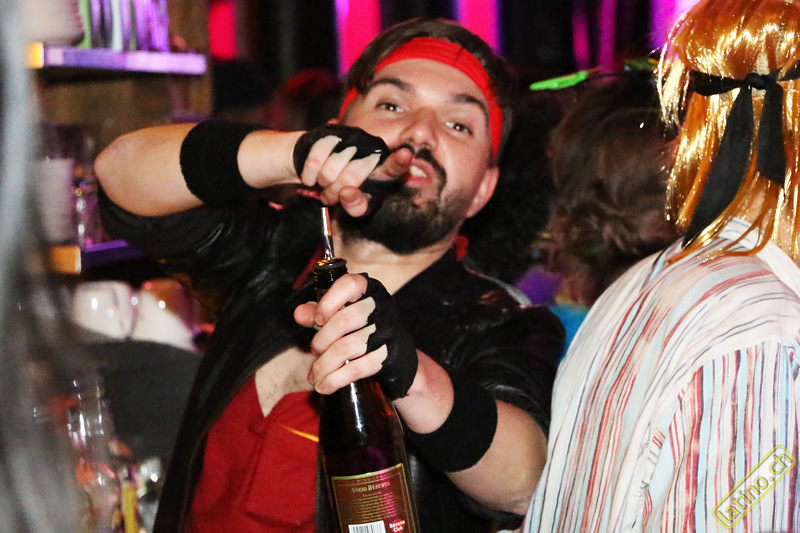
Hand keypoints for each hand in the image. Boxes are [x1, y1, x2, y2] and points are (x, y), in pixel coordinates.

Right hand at [292, 124, 412, 216]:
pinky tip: (311, 176)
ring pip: (330, 173)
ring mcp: (349, 140)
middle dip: (335, 194)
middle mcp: (368, 151)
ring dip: (322, 186)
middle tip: (332, 197)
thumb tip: (347, 193)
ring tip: (324, 184)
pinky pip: (315, 160)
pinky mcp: (328, 134)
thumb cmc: (339, 188)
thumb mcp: (352, 204)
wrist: (311, 168)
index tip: (404, 155)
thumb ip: (357, 206)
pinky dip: (309, 174)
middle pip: (350, 179)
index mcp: (380, 170)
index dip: (397, 163)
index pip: (392, 168)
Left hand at [294, 273, 417, 398]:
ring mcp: (388, 332)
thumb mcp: (341, 316)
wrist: (397, 357)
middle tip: (314, 350)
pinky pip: (359, 368)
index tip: (317, 319)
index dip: (328, 302)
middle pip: (344, 319)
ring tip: (315, 375)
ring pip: (349, 346)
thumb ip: (318, 312)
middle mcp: (382, 307)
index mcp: (370, 290)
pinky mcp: (390, 356)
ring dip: (324, 364)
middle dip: (322, 339)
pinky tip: (325, 386)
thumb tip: (299, 314)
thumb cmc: (363, 329)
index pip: (350, 284)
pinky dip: (336, 379)